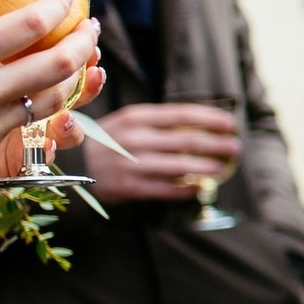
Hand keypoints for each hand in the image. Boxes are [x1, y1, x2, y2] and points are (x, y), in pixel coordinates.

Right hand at [0, 0, 104, 195]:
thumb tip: (9, 13)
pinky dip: (50, 99)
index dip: (57, 7)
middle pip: (58, 64)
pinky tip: (55, 85)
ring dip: (78, 74)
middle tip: (90, 27)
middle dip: (83, 42)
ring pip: (56, 97)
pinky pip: (33, 119)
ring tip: (83, 56)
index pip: (29, 25)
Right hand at [85, 102, 241, 201]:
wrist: (67, 166)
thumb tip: (202, 125)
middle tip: (235, 147)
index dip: (210, 118)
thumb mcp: (126, 123)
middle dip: (215, 144)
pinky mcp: (127, 187)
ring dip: (205, 167)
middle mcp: (133, 138)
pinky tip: (199, 188)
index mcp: (135, 117)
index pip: (181, 114)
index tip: (230, 123)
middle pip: (185, 140)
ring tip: (221, 168)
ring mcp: (129, 163)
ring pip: (178, 165)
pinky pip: (164, 189)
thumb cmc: (107, 142)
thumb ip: (158, 122)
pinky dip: (185, 189)